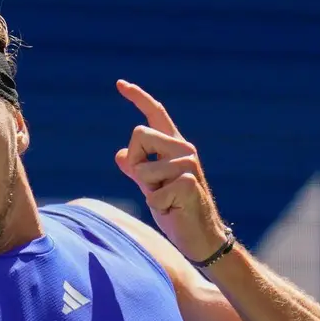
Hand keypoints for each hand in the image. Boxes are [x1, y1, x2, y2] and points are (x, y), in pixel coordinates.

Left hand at [112, 79, 229, 262]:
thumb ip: (136, 169)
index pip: (154, 115)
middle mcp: (184, 149)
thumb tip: (120, 154)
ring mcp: (188, 164)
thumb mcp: (150, 187)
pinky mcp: (188, 182)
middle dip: (135, 163)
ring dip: (146, 189)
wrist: (200, 237)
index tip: (119, 84)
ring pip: (141, 167)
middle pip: (138, 133)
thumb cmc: (175, 210)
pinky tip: (173, 209)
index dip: (137, 97)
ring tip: (166, 200)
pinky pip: (151, 193)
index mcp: (174, 146)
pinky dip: (156, 207)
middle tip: (152, 186)